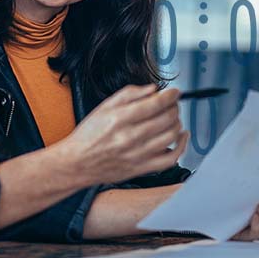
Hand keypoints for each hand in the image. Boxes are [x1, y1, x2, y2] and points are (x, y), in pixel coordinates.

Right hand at [52, 84, 188, 186]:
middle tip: (172, 104)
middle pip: (167, 118)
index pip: (156, 103)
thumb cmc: (88, 136)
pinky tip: (181, 137)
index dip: (171, 95)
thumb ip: (129, 94)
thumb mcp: (104, 107)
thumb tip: (153, 89)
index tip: (174, 92)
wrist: (77, 163)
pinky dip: (181, 146)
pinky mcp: (142, 168)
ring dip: (177, 122)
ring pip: (171, 135)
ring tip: (173, 118)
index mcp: (121, 118)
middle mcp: (131, 136)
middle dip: (174, 107)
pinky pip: (171, 158)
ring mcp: (138, 154)